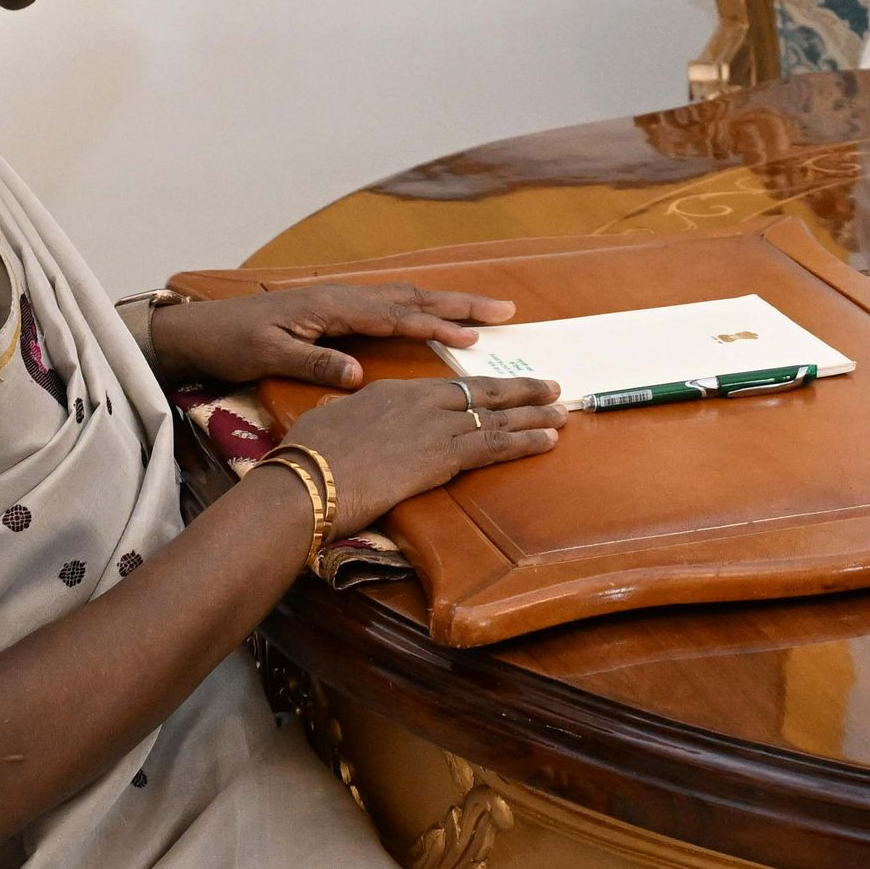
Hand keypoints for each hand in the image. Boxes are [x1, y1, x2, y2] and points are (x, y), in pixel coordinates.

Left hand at [145, 281, 516, 391]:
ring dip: (444, 303)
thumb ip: (314, 363)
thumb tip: (359, 374)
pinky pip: (388, 306)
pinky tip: (432, 316)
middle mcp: (341, 296)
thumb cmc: (229, 342)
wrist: (195, 328)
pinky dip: (419, 308)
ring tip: (484, 312)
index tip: (475, 336)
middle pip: (411, 296)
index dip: (437, 324)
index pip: (395, 314)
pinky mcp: (332, 310)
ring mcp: (338, 300)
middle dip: (460, 303)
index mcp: (331, 305)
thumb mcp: (266, 355)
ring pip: (403, 298)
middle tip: (505, 311)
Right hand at [283, 375, 563, 536]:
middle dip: (520, 390)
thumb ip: (343, 412)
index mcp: (391, 391)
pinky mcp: (443, 456)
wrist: (307, 481)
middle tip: (550, 387)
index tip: (496, 390)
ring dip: (534, 413)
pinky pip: (495, 445)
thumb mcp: (324, 422)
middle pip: (481, 392)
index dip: (476, 389)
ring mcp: (435, 427)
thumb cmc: (307, 458)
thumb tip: (340, 410)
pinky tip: (548, 439)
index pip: (446, 388)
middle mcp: (420, 402)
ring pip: (496, 416)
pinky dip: (526, 440)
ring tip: (562, 411)